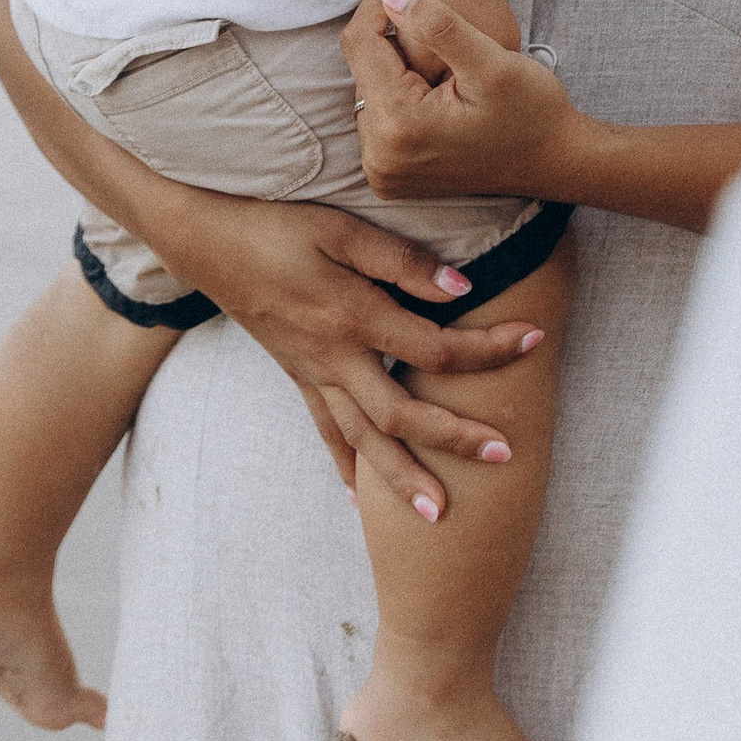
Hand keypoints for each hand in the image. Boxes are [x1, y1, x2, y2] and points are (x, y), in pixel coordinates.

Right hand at [178, 187, 545, 519]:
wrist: (206, 242)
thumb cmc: (277, 226)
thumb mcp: (340, 228)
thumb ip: (401, 262)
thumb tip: (461, 289)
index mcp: (352, 317)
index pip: (435, 347)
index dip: (488, 347)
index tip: (534, 339)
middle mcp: (334, 359)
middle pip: (402, 413)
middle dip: (454, 438)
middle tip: (506, 456)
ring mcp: (312, 375)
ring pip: (363, 440)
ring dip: (401, 478)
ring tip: (439, 515)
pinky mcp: (297, 378)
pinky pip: (326, 433)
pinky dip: (347, 469)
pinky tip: (362, 502)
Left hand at [345, 0, 582, 203]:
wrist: (551, 160)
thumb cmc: (531, 111)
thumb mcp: (492, 62)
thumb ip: (438, 24)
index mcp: (399, 126)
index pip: (361, 45)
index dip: (379, 7)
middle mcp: (380, 158)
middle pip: (363, 71)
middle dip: (391, 42)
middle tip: (431, 23)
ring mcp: (383, 172)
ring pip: (370, 92)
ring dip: (395, 69)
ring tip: (439, 60)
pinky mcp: (389, 176)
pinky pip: (379, 119)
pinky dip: (399, 96)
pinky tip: (432, 90)